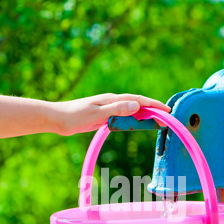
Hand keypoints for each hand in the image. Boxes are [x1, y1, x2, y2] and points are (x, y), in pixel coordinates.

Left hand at [51, 93, 169, 134]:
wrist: (57, 119)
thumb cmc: (74, 116)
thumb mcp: (97, 114)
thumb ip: (116, 110)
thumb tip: (137, 105)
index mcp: (111, 100)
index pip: (138, 100)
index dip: (154, 105)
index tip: (166, 111)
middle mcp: (111, 102)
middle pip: (137, 104)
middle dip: (153, 110)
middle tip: (166, 118)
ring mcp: (107, 108)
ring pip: (131, 110)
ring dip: (144, 115)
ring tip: (156, 121)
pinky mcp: (103, 116)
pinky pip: (123, 116)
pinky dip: (133, 119)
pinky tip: (136, 123)